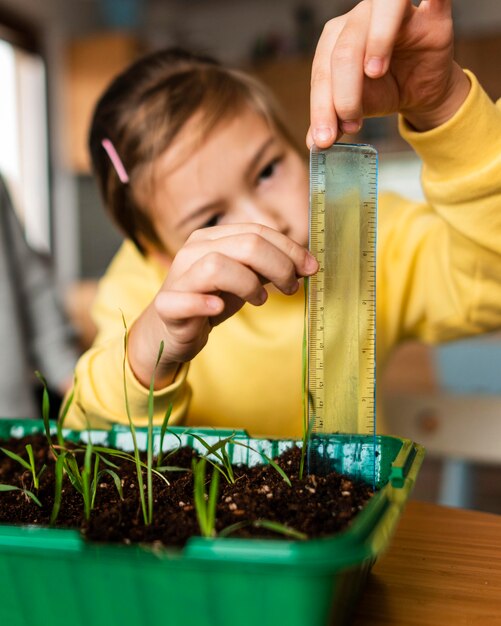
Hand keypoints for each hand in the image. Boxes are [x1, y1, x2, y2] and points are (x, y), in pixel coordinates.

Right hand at [128, 224, 317, 387]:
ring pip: (216, 265)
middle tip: (291, 288)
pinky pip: (182, 300)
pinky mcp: (168, 306)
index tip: (312, 268)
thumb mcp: (245, 280)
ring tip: (260, 300)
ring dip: (248, 283)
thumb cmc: (210, 300)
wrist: (171, 330)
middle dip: (278, 265)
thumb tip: (306, 264)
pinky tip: (219, 309)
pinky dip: (203, 303)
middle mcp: (194, 251)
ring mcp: (179, 277)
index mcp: (212, 238)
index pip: (257, 232)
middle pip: (244, 245)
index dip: (289, 249)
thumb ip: (269, 269)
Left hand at [307, 0, 470, 147]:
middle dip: (344, 91)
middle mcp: (360, 19)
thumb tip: (314, 143)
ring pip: (380, 11)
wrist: (420, 90)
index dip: (321, 106)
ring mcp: (395, 12)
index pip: (322, 69)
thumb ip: (334, 121)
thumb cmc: (383, 91)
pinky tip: (426, 11)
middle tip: (351, 121)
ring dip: (376, 41)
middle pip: (345, 46)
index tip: (325, 138)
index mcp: (335, 40)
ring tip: (375, 73)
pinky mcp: (432, 14)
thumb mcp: (356, 109)